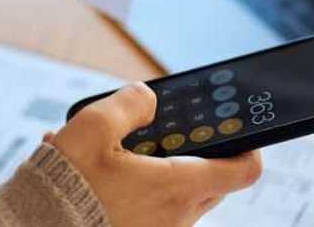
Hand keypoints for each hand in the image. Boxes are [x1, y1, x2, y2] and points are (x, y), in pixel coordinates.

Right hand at [48, 83, 262, 226]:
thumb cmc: (65, 185)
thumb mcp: (94, 126)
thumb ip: (130, 103)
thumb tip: (148, 99)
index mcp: (178, 187)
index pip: (244, 171)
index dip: (249, 146)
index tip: (238, 132)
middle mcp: (177, 218)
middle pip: (214, 182)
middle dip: (199, 156)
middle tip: (169, 135)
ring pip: (182, 200)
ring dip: (162, 175)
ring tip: (115, 156)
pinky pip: (153, 215)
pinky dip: (138, 195)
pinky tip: (98, 178)